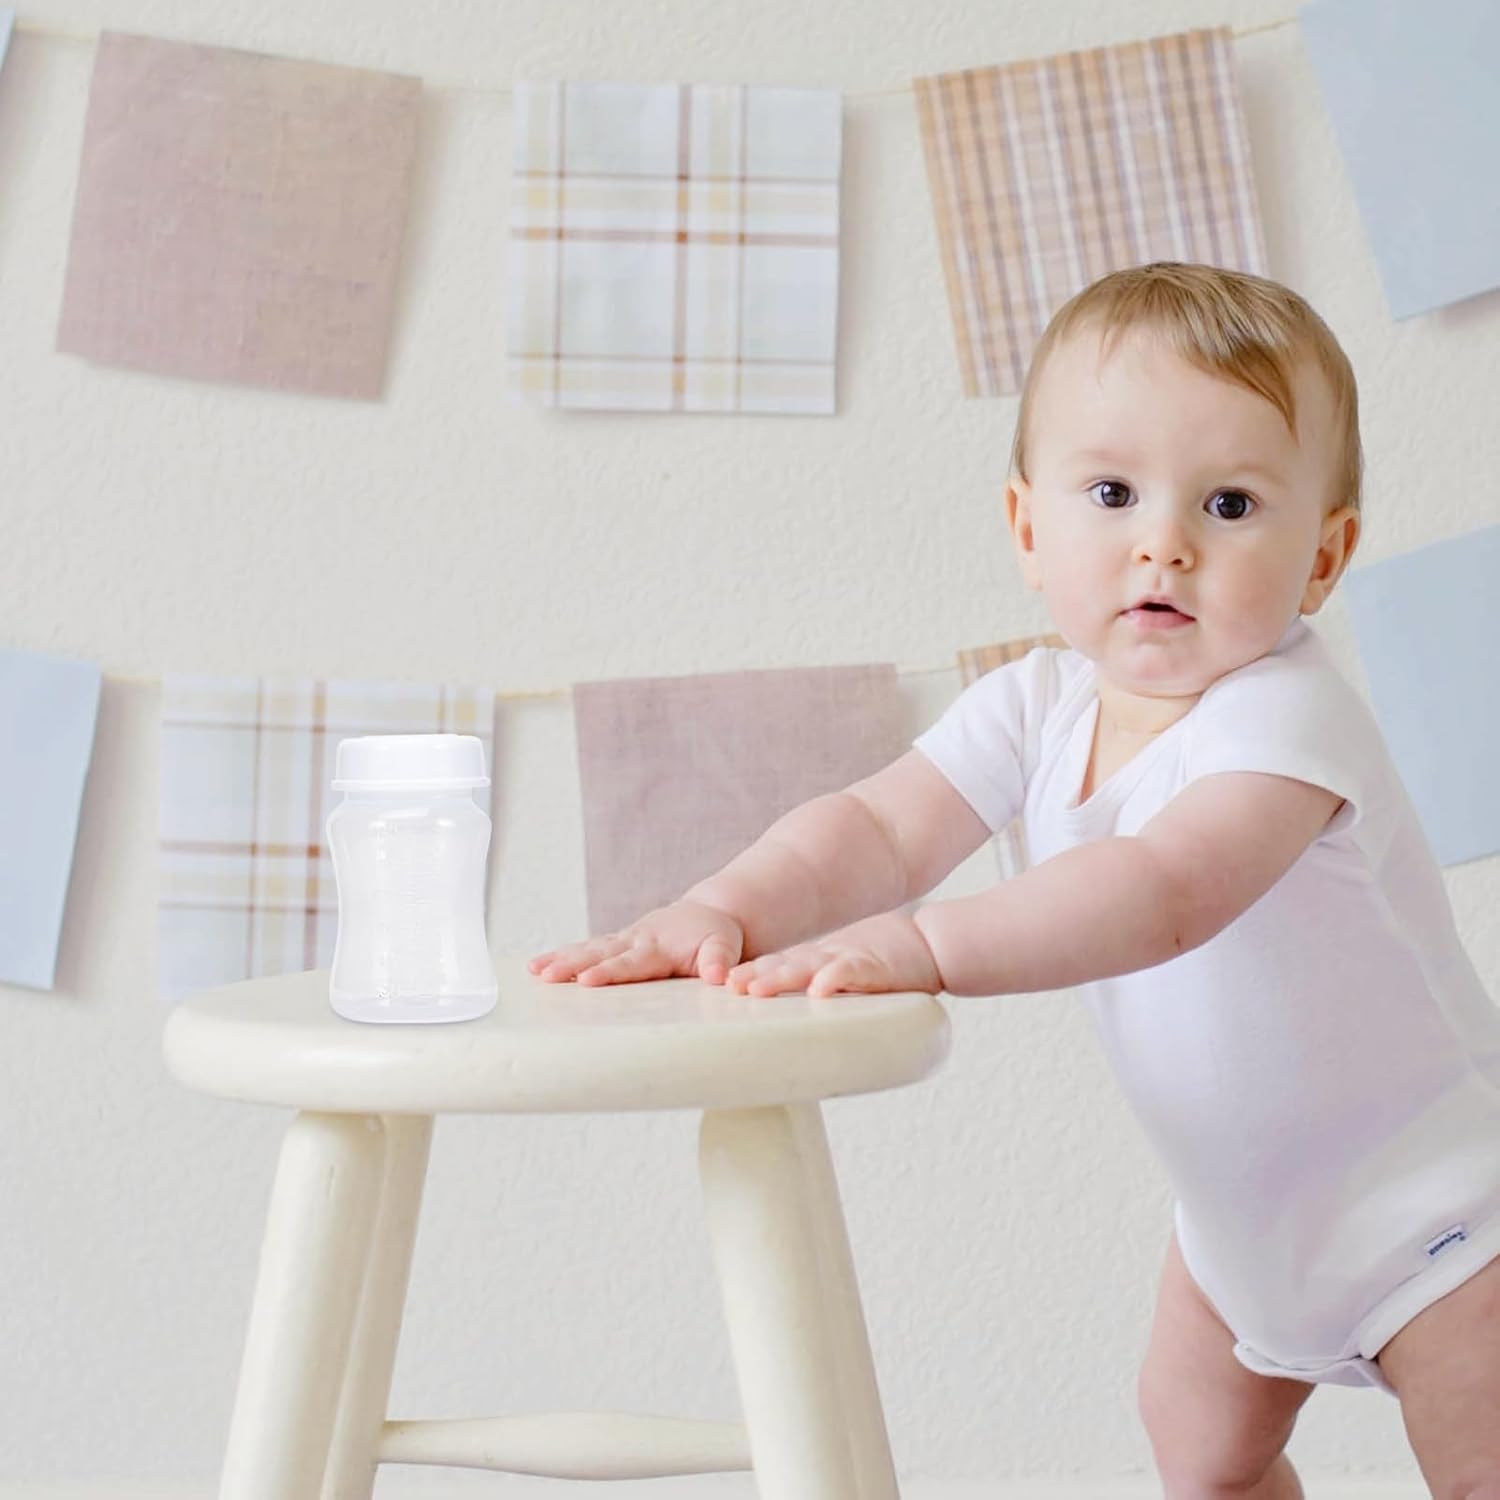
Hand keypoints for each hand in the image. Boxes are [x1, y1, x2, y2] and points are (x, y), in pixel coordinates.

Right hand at [528, 900, 744, 986]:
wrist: (707, 914)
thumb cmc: (715, 936)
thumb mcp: (725, 946)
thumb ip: (720, 960)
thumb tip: (718, 976)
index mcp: (659, 946)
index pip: (630, 963)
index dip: (609, 972)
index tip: (586, 981)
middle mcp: (635, 940)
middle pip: (599, 953)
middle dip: (571, 964)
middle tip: (545, 975)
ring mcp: (623, 940)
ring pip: (587, 948)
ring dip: (560, 959)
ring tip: (534, 971)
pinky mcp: (616, 943)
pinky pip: (586, 948)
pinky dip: (562, 955)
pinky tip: (537, 967)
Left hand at [725, 911, 942, 998]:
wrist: (928, 943)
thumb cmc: (885, 961)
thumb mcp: (843, 970)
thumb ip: (817, 983)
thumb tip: (787, 1003)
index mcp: (818, 961)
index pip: (777, 966)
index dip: (750, 973)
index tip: (720, 985)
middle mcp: (826, 959)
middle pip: (784, 965)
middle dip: (754, 975)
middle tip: (728, 986)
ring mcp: (849, 960)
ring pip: (809, 968)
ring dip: (781, 978)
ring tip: (756, 988)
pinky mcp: (875, 967)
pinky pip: (851, 973)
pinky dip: (834, 979)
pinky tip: (819, 989)